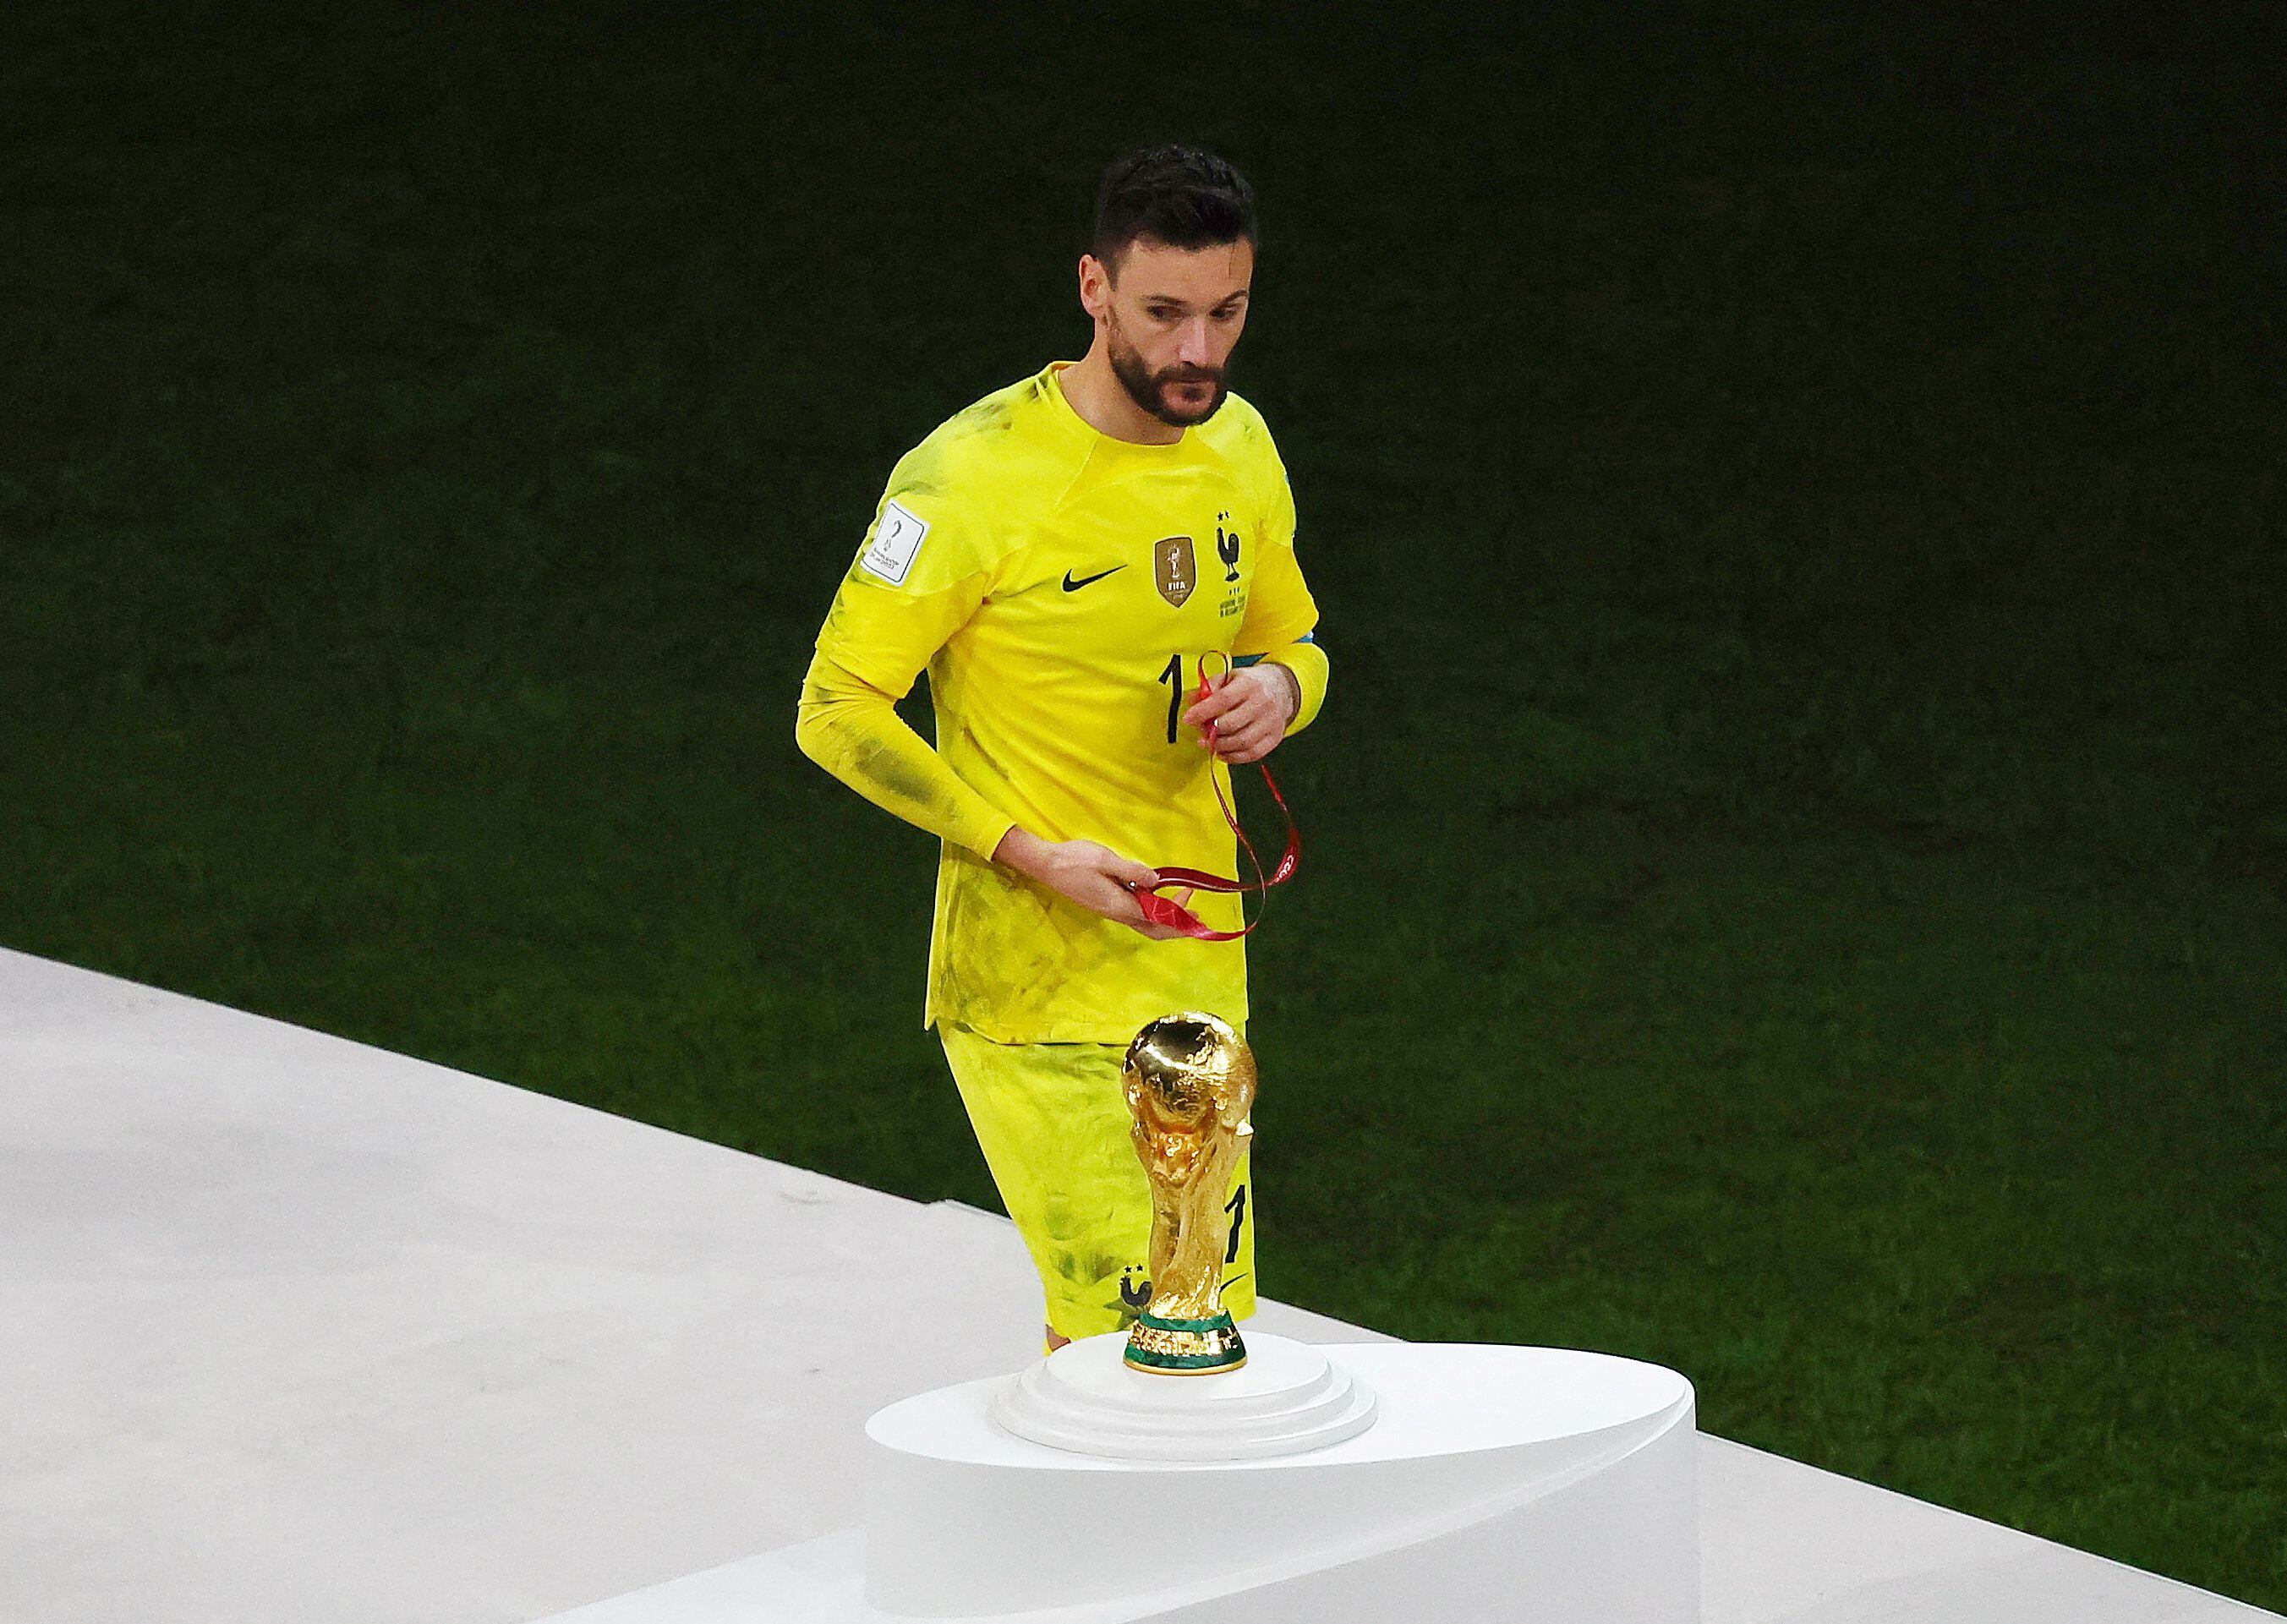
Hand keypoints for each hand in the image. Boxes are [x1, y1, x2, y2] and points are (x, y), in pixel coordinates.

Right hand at [992, 829, 1198, 939]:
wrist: (1046, 865)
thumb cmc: (1074, 861)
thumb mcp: (1106, 860)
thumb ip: (1133, 871)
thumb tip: (1157, 881)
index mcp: (1119, 905)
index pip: (1156, 919)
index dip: (1177, 915)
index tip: (1191, 900)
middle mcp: (1117, 913)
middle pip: (1153, 930)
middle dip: (1177, 926)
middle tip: (1195, 915)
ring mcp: (1111, 911)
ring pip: (1144, 923)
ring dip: (1165, 917)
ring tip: (1181, 905)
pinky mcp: (1106, 904)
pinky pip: (1135, 914)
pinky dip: (1151, 909)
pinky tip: (1155, 895)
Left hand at [1181, 664, 1298, 763]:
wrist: (1283, 689)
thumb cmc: (1251, 684)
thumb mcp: (1230, 678)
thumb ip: (1209, 688)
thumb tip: (1191, 700)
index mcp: (1250, 684)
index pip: (1223, 700)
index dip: (1203, 711)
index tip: (1188, 719)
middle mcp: (1263, 703)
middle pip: (1232, 724)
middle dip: (1211, 732)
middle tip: (1201, 733)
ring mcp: (1271, 722)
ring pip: (1242, 742)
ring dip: (1220, 747)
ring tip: (1210, 743)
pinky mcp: (1275, 737)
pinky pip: (1253, 754)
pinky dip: (1234, 757)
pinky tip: (1223, 753)